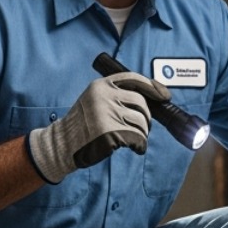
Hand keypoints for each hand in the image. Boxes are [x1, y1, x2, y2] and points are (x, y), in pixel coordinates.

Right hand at [26, 71, 170, 183]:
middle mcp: (104, 96)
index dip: (152, 86)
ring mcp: (106, 114)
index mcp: (101, 85)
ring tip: (135, 139)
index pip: (133, 79)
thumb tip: (149, 97)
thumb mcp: (93, 99)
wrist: (63, 144)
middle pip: (141, 102)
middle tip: (144, 127)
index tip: (164, 96)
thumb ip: (115, 95)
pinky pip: (137, 138)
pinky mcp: (110, 133)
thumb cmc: (82, 124)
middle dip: (147, 117)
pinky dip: (141, 145)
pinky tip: (136, 148)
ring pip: (141, 121)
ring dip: (144, 133)